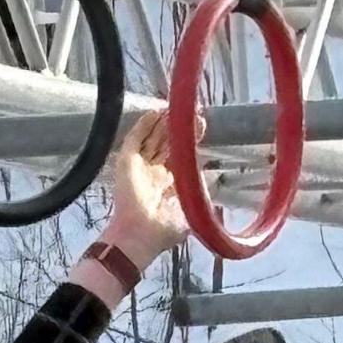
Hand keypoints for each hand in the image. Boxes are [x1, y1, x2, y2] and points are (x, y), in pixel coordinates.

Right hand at [104, 111, 189, 267]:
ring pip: (151, 138)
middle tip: (194, 115)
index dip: (189, 142)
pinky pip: (134, 138)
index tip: (202, 128)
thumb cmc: (164, 230)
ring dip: (162, 123)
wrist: (141, 234)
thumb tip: (216, 181)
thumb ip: (201, 194)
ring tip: (175, 108)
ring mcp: (139, 166)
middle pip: (165, 143)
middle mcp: (153, 172)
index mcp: (167, 184)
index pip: (178, 155)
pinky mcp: (126, 161)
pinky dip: (144, 125)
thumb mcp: (191, 210)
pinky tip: (154, 113)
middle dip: (179, 129)